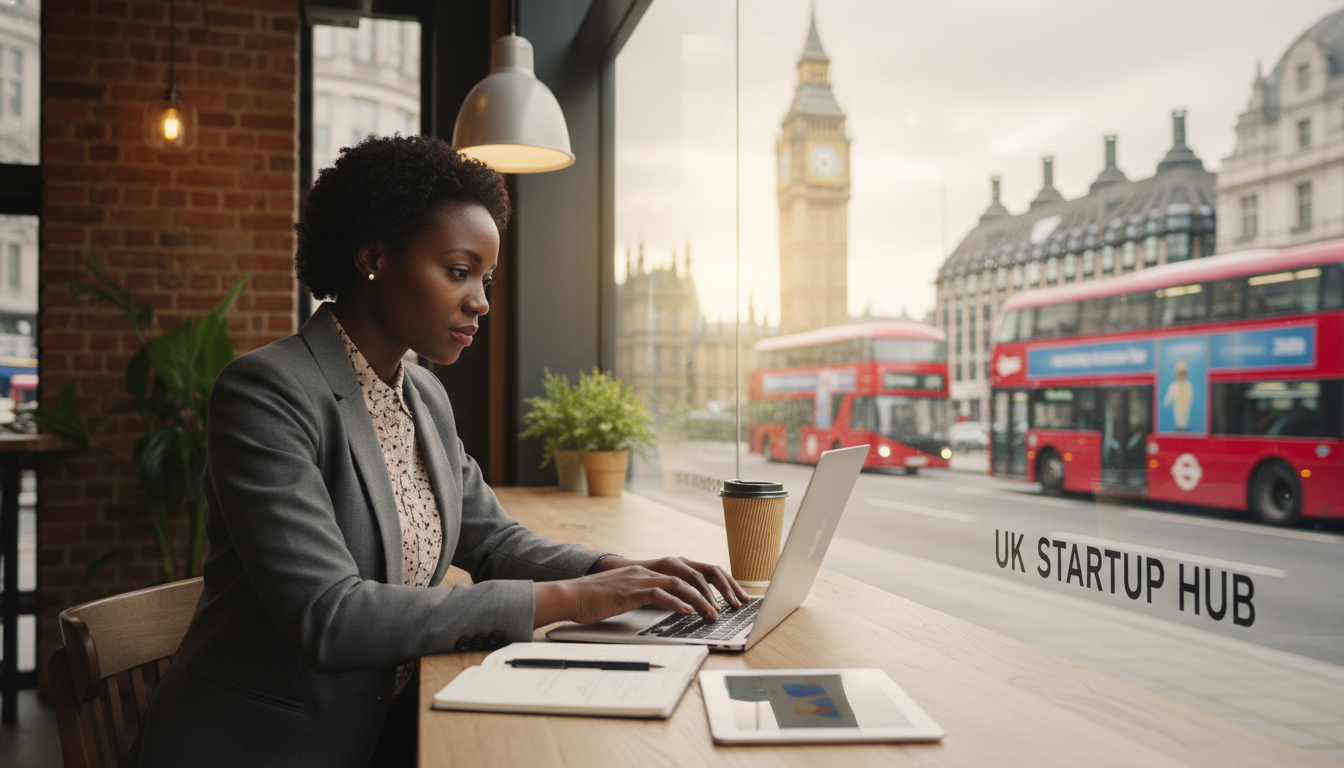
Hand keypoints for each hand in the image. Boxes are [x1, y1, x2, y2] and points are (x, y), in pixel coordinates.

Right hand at [532, 556, 746, 627]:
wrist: (572, 594)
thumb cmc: (600, 598)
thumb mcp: (633, 595)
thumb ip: (655, 596)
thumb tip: (679, 608)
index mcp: (654, 569)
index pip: (695, 569)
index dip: (718, 581)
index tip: (734, 596)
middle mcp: (651, 569)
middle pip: (695, 571)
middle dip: (719, 587)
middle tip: (735, 604)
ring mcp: (641, 577)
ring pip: (681, 582)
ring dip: (701, 599)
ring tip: (714, 614)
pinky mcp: (631, 590)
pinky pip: (659, 593)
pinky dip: (677, 603)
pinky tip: (689, 612)